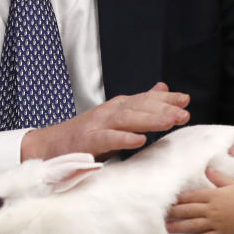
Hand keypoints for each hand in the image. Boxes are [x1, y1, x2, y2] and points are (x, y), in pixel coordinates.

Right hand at [20, 82, 189, 160]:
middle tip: (184, 112)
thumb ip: (140, 103)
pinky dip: (124, 138)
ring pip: (127, 119)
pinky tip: (139, 140)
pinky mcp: (87, 141)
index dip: (165, 98)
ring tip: (170, 122)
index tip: (185, 100)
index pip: (145, 99)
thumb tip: (162, 87)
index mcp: (117, 107)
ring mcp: (98, 125)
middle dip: (163, 108)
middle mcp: (109, 111)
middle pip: (139, 107)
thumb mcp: (115, 116)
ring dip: (150, 119)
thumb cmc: (85, 134)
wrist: (48, 146)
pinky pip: (107, 139)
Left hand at [166, 167, 233, 233]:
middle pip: (189, 210)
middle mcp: (211, 209)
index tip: (170, 199)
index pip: (193, 196)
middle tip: (162, 213)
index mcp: (214, 195)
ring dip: (179, 226)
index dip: (180, 198)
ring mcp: (215, 223)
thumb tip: (207, 169)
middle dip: (175, 212)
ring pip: (193, 224)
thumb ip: (219, 177)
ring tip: (167, 227)